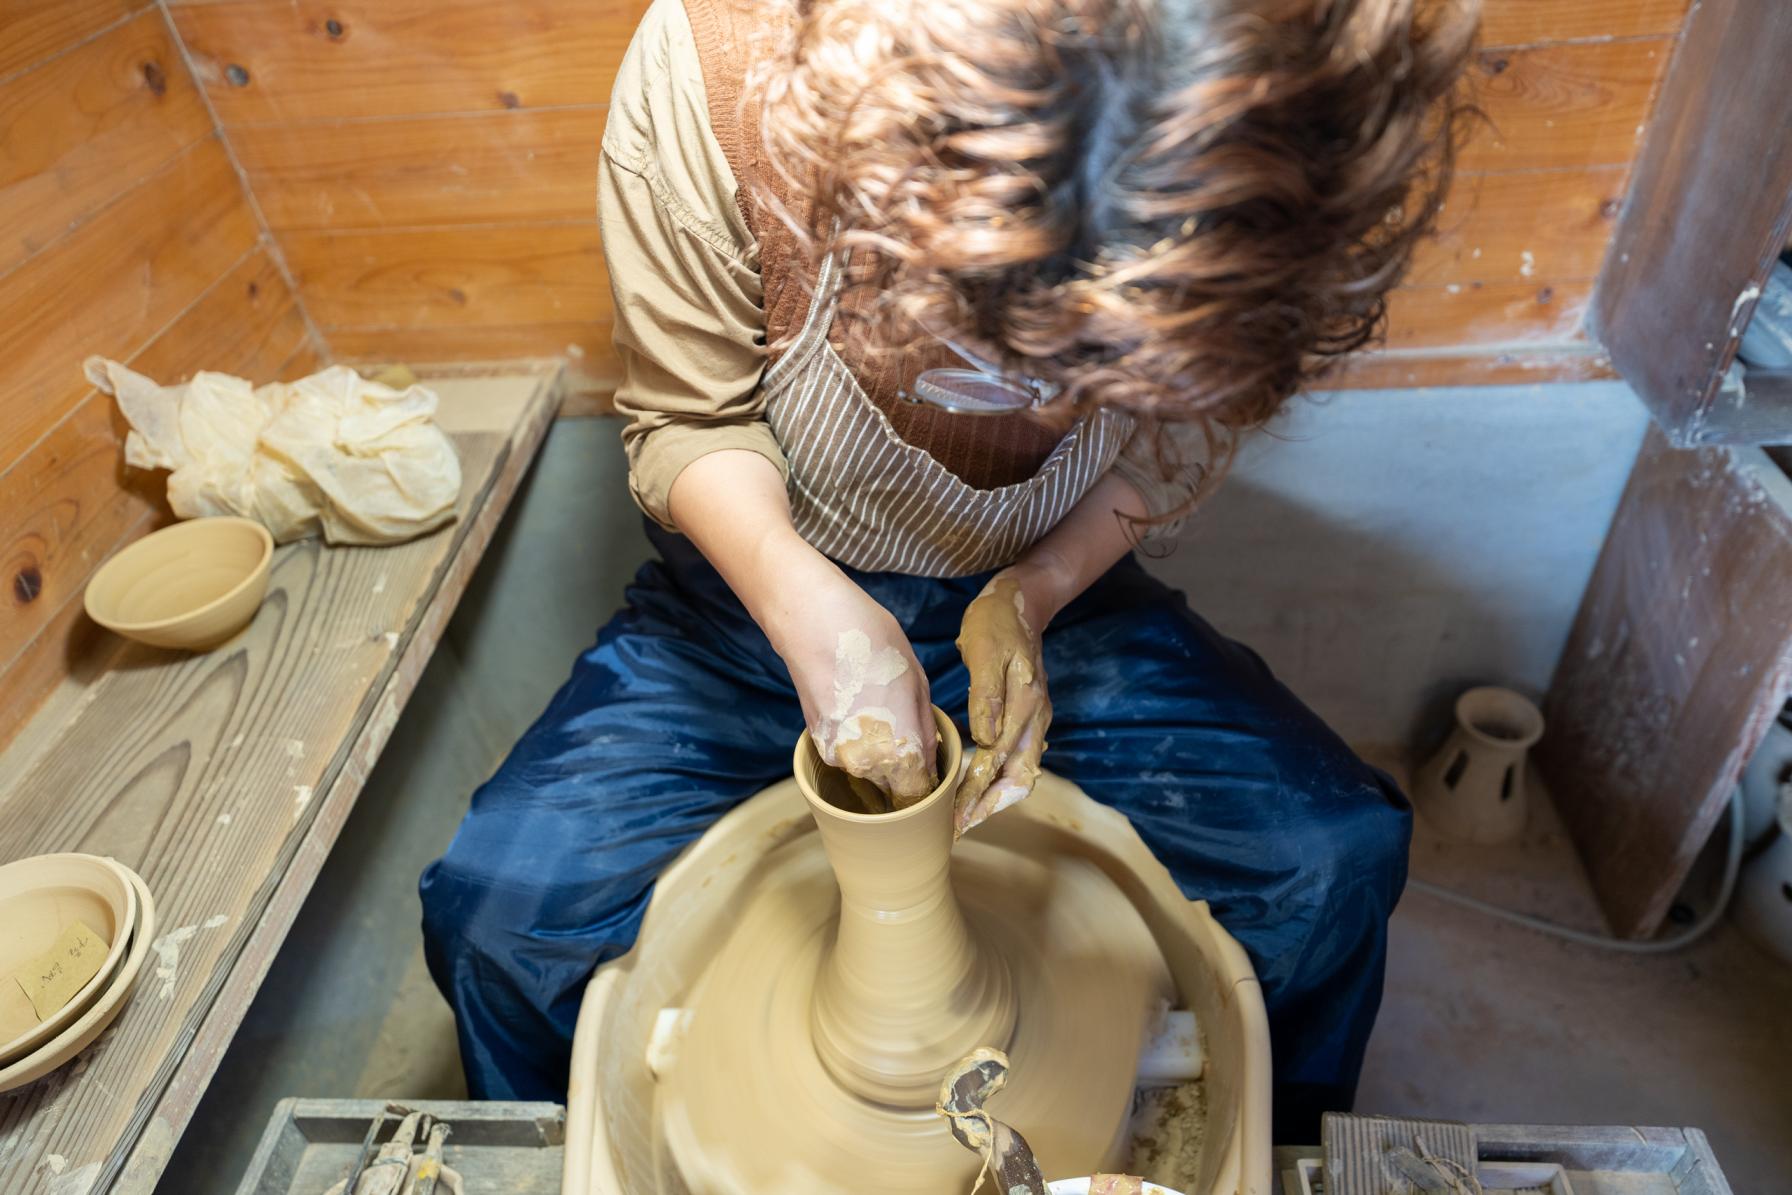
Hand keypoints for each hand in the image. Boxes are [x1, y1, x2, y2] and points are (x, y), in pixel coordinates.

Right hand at [664, 450, 936, 803]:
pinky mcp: (817, 740)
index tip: (933, 769)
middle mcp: (867, 766)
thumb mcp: (917, 682)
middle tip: (908, 729)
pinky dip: (857, 740)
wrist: (812, 621)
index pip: (920, 795)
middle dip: (905, 767)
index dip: (930, 786)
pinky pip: (848, 752)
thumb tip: (929, 755)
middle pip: (894, 786)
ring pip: (869, 769)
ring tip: (880, 710)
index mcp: (901, 754)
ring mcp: (837, 755)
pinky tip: (859, 706)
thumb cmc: (873, 643)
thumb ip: (926, 728)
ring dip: (880, 752)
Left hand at [955, 572, 1049, 834]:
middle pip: (1020, 779)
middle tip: (959, 830)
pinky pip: (1017, 758)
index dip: (976, 794)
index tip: (955, 819)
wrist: (1020, 602)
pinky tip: (976, 785)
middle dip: (990, 808)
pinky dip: (998, 778)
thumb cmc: (996, 623)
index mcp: (1026, 706)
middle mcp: (1036, 718)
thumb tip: (984, 739)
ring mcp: (1036, 718)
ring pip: (1021, 773)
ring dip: (995, 798)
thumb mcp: (985, 650)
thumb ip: (986, 695)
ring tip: (966, 817)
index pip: (998, 763)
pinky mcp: (1028, 715)